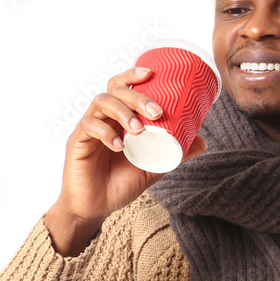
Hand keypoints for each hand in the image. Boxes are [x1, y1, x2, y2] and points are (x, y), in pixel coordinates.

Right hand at [44, 66, 206, 254]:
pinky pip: (89, 127)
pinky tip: (119, 145)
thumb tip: (203, 141)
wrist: (95, 207)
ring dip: (123, 112)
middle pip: (115, 91)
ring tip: (139, 130)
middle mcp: (103, 118)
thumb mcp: (152, 168)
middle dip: (137, 97)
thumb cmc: (119, 184)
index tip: (152, 72)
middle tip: (157, 112)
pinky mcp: (77, 142)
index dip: (133, 75)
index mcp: (118, 118)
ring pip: (101, 103)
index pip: (122, 87)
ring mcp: (88, 129)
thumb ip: (174, 154)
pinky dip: (105, 133)